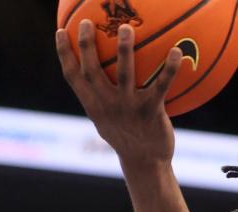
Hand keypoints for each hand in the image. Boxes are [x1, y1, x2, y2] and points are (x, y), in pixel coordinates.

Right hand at [55, 21, 181, 168]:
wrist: (146, 163)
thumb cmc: (126, 137)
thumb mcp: (105, 120)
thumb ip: (98, 98)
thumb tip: (91, 74)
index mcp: (94, 106)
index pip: (73, 77)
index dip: (64, 53)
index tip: (62, 31)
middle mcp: (108, 105)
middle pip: (93, 70)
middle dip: (88, 44)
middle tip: (88, 22)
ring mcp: (130, 108)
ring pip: (125, 74)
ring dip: (124, 49)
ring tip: (125, 29)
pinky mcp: (151, 111)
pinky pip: (161, 85)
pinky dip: (169, 68)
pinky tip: (176, 51)